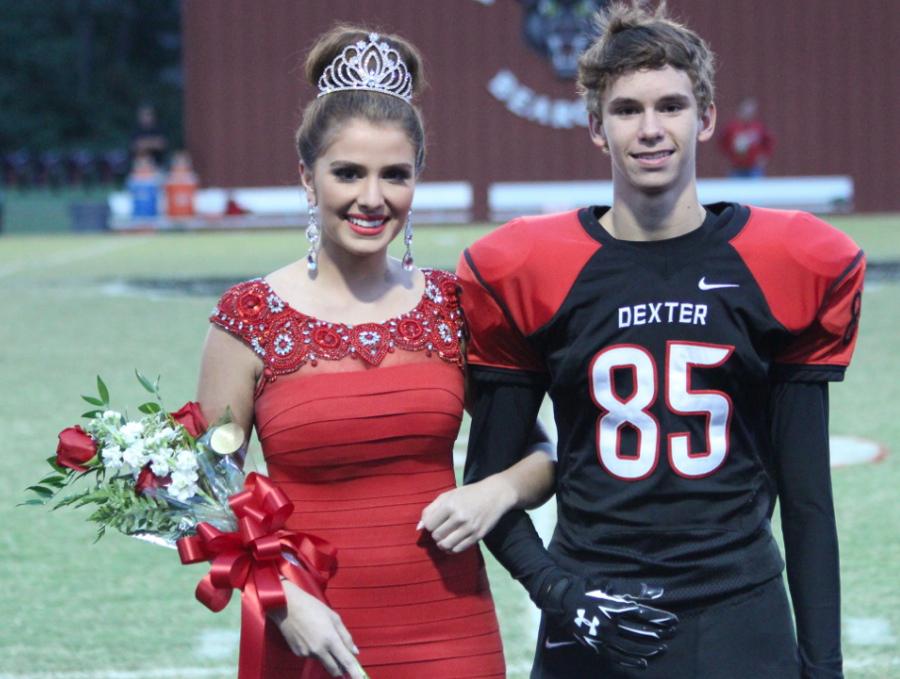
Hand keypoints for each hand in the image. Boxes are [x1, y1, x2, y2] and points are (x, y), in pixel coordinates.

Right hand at [268, 580, 364, 678]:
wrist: (286, 606)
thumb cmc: (312, 607)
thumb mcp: (334, 617)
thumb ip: (346, 636)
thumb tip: (355, 652)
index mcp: (330, 639)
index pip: (346, 661)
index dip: (355, 672)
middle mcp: (319, 650)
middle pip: (334, 670)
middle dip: (341, 669)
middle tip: (344, 660)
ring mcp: (307, 653)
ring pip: (323, 661)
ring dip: (327, 656)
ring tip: (320, 634)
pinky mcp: (298, 654)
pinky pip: (312, 656)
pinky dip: (315, 651)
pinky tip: (310, 635)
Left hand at [418, 476, 515, 552]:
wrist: (494, 494)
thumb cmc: (468, 494)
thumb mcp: (448, 495)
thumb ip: (431, 509)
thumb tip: (419, 528)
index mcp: (450, 504)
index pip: (430, 525)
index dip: (429, 526)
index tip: (435, 522)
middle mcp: (459, 517)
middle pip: (437, 536)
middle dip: (436, 535)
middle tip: (441, 529)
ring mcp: (470, 528)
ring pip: (446, 545)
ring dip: (442, 544)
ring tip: (445, 538)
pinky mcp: (478, 536)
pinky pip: (458, 549)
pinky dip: (452, 549)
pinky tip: (453, 542)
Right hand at [545, 577, 677, 669]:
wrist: (562, 600)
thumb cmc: (588, 588)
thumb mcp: (610, 585)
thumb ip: (634, 589)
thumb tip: (659, 591)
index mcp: (615, 607)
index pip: (644, 615)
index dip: (661, 618)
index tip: (674, 621)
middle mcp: (611, 625)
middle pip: (640, 632)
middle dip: (659, 633)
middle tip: (672, 634)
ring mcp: (603, 638)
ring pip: (631, 648)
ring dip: (649, 649)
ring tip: (662, 649)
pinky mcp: (597, 646)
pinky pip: (617, 658)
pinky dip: (632, 661)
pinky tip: (643, 663)